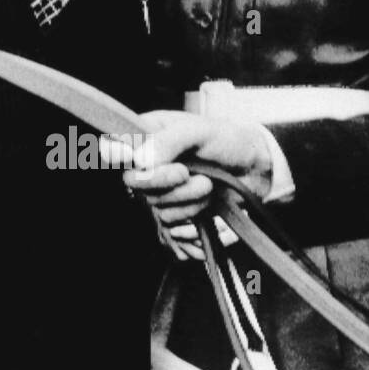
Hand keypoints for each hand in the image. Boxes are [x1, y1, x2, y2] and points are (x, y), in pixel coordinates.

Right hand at [101, 111, 272, 260]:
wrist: (257, 168)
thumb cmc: (226, 140)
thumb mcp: (199, 130)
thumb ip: (168, 141)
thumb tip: (140, 160)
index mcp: (144, 139)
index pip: (112, 150)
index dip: (121, 158)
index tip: (150, 163)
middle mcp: (147, 168)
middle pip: (137, 188)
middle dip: (168, 186)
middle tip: (194, 176)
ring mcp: (163, 195)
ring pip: (159, 212)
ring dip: (189, 205)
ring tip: (210, 188)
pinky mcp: (179, 219)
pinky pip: (173, 239)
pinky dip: (192, 235)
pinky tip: (208, 220)